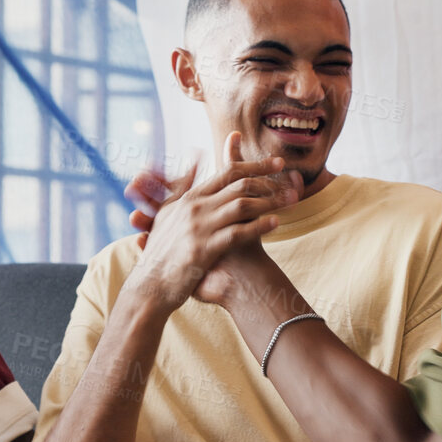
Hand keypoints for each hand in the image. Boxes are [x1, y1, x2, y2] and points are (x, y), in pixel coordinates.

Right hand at [124, 132, 299, 313]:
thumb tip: (196, 156)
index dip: (255, 164)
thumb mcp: (168, 211)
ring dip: (271, 201)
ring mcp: (199, 228)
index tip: (277, 162)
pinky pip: (237, 233)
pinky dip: (259, 226)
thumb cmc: (162, 250)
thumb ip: (183, 184)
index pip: (228, 171)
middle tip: (291, 178)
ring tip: (291, 201)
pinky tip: (276, 223)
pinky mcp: (204, 249)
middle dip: (269, 179)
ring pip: (242, 205)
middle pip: (239, 184)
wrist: (150, 285)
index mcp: (190, 197)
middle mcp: (195, 208)